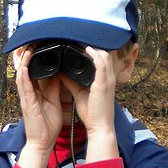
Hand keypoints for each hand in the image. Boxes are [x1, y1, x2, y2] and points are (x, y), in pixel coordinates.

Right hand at [15, 48, 62, 167]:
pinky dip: (23, 75)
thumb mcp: (54, 103)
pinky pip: (23, 86)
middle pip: (26, 71)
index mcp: (37, 93)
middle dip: (27, 57)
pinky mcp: (27, 103)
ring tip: (27, 49)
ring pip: (23, 75)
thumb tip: (60, 75)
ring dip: (24, 62)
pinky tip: (24, 66)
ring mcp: (26, 97)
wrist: (42, 142)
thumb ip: (55, 89)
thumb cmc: (47, 126)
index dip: (36, 60)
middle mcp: (29, 93)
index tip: (41, 48)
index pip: (36, 72)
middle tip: (30, 43)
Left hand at [60, 46, 117, 161]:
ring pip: (104, 56)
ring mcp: (107, 80)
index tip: (80, 45)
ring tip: (82, 41)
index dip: (93, 52)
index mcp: (103, 80)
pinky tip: (87, 49)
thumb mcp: (79, 93)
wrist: (99, 126)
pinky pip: (101, 64)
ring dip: (93, 48)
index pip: (101, 60)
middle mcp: (107, 78)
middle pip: (104, 55)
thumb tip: (60, 73)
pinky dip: (95, 55)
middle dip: (93, 46)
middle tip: (79, 40)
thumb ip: (71, 82)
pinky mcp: (104, 84)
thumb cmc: (92, 113)